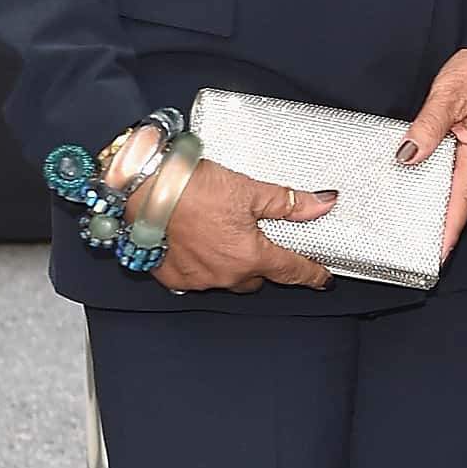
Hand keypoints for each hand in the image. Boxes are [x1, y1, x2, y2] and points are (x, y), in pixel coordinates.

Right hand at [126, 141, 336, 294]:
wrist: (143, 188)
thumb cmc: (192, 187)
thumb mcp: (249, 190)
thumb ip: (288, 202)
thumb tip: (322, 204)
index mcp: (250, 257)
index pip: (292, 271)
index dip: (312, 274)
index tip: (323, 278)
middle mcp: (225, 276)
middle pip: (258, 278)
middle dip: (263, 263)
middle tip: (260, 239)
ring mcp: (198, 280)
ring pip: (227, 279)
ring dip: (231, 264)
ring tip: (224, 236)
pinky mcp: (172, 276)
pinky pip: (197, 278)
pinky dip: (202, 264)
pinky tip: (198, 243)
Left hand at [397, 48, 466, 261]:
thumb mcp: (449, 95)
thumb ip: (428, 127)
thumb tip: (408, 155)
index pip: (460, 202)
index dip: (449, 232)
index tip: (437, 257)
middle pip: (457, 200)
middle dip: (440, 228)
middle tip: (417, 249)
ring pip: (452, 184)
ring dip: (436, 205)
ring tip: (413, 225)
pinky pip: (450, 166)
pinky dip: (435, 180)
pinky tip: (417, 181)